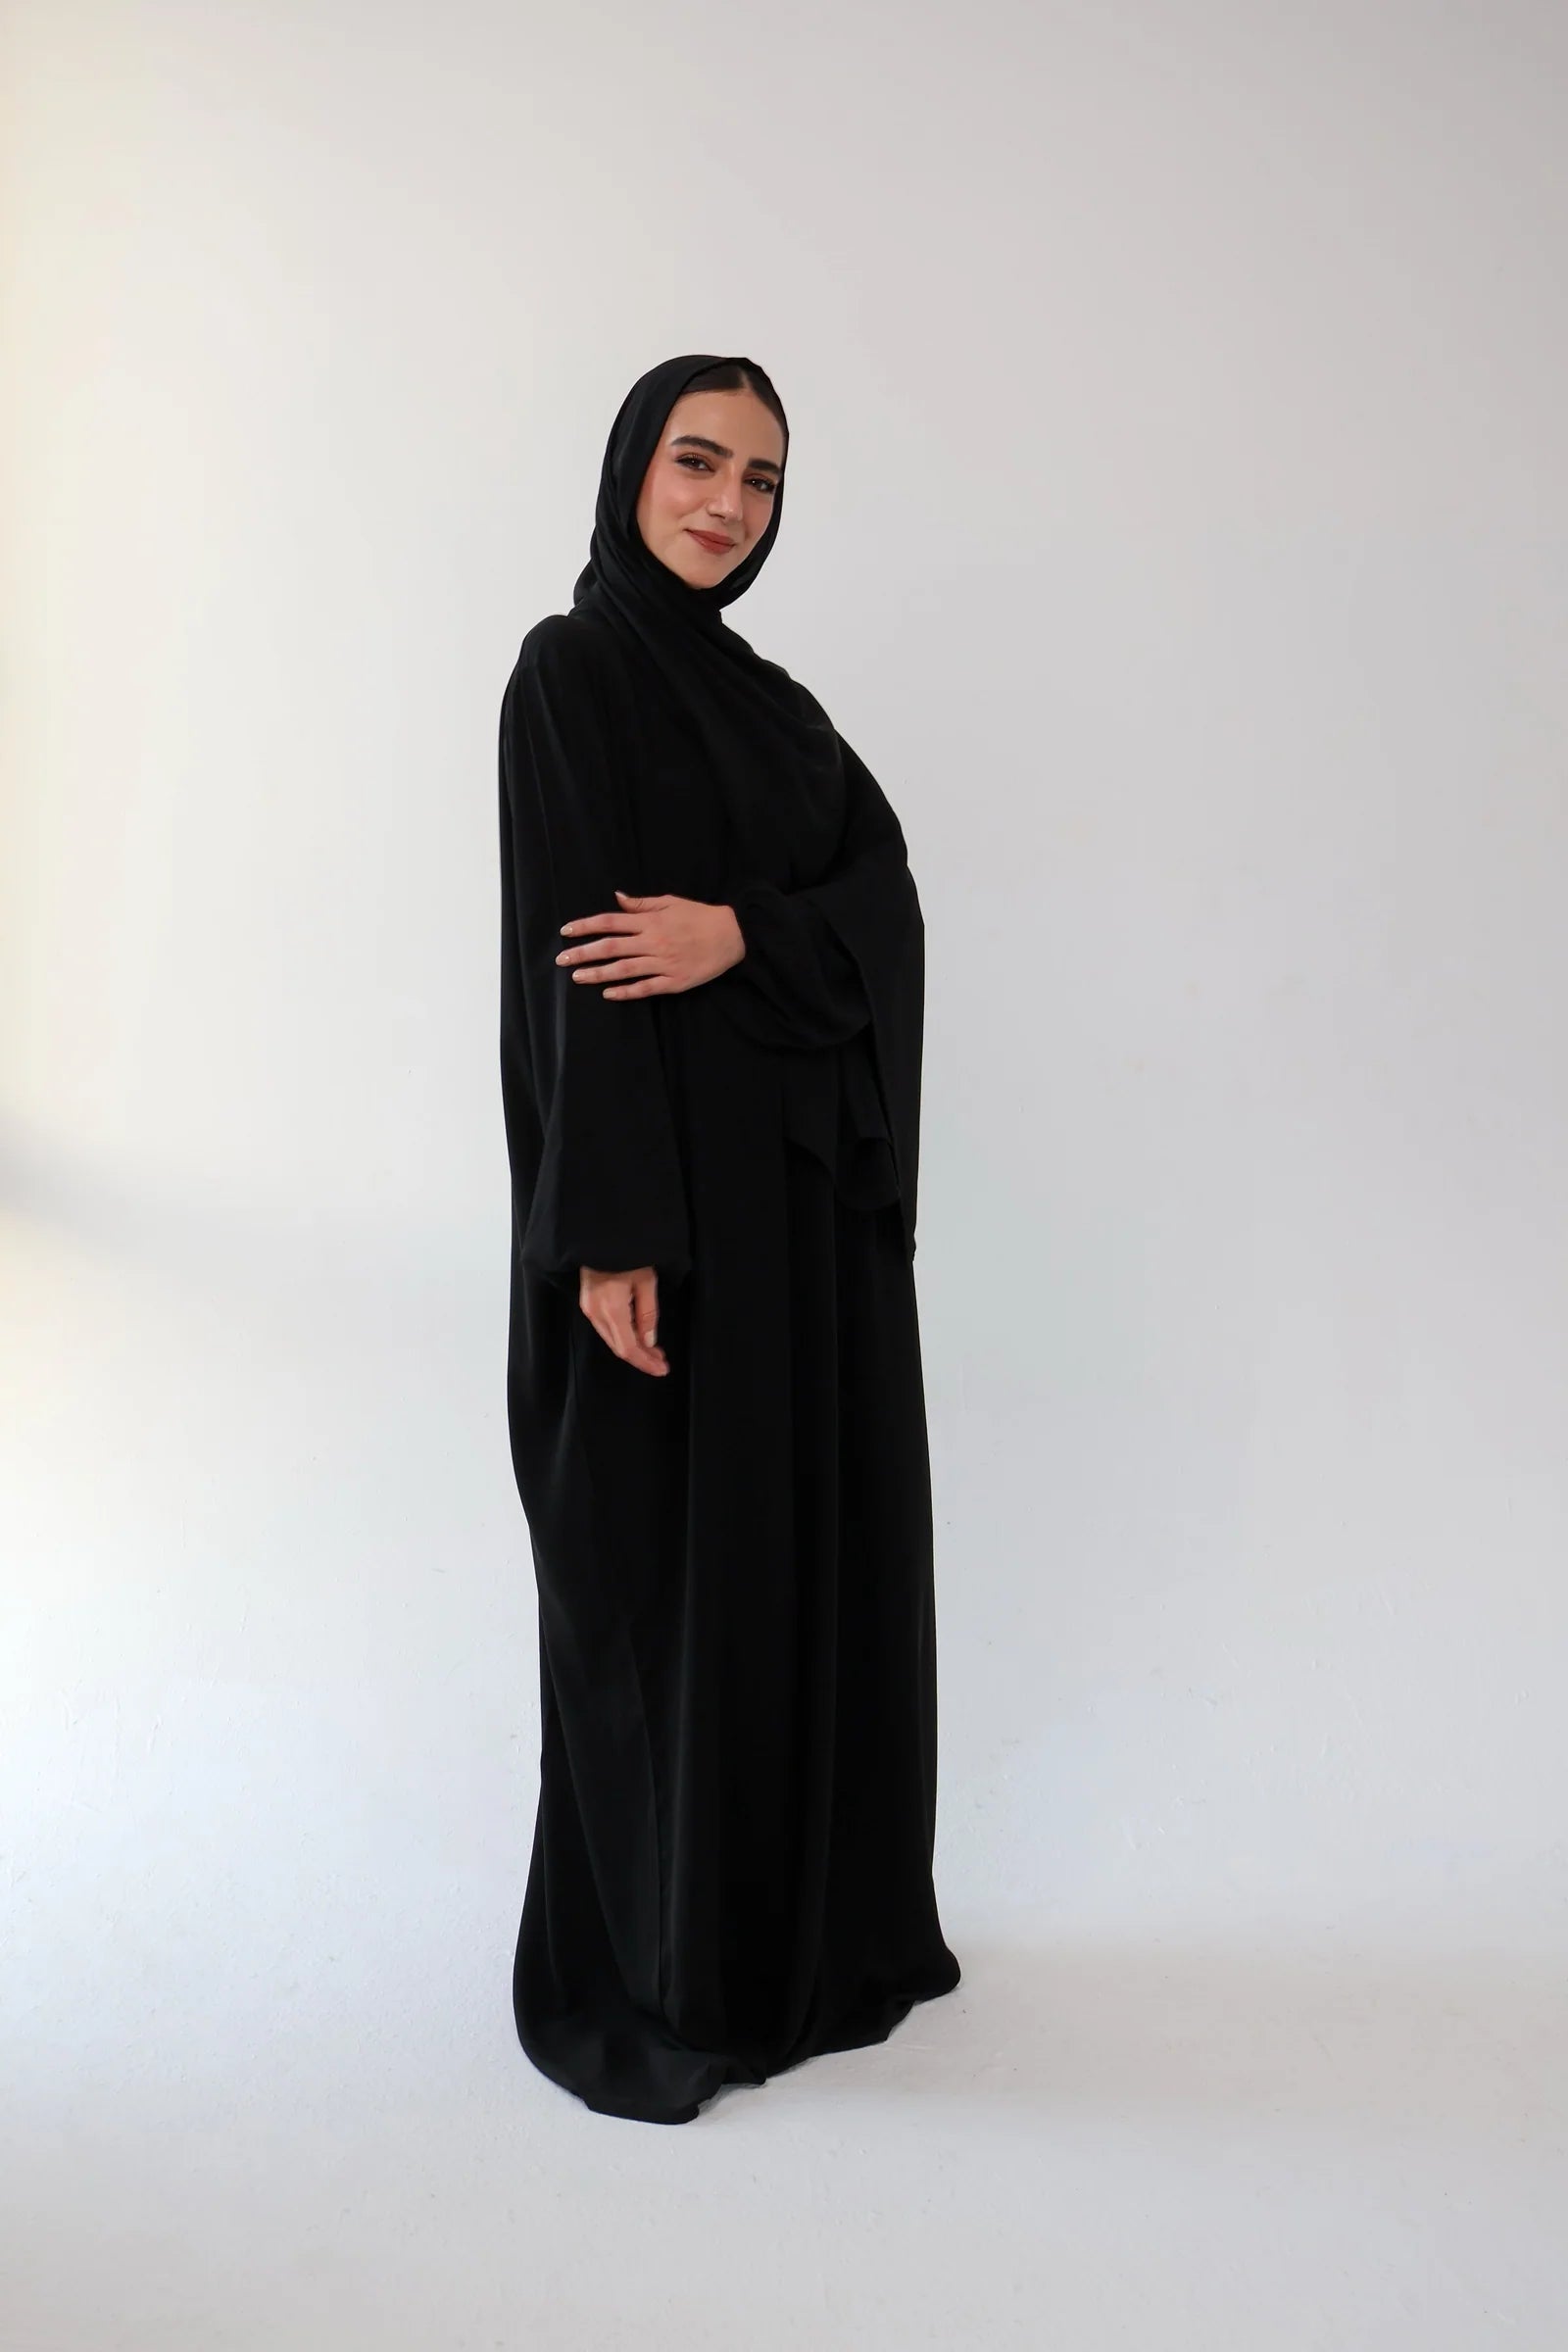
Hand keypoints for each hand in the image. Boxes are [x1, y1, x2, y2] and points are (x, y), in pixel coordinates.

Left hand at [556, 891, 743, 998]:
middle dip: (583, 953)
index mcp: (650, 921)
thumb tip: (616, 898)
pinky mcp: (674, 981)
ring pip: (623, 970)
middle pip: (610, 947)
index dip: (585, 926)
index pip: (610, 922)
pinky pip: (645, 987)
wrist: (733, 935)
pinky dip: (626, 991)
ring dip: (597, 974)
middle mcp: (653, 942)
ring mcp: (663, 963)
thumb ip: (642, 904)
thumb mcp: (671, 902)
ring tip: (577, 977)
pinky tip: (608, 993)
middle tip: (561, 959)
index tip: (566, 932)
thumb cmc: (700, 916)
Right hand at [579, 1264, 667, 1375]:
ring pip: (612, 1340)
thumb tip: (649, 1341)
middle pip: (619, 1347)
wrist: (601, 1234)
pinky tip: (637, 1337)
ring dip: (633, 1349)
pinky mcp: (587, 1304)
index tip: (663, 1369)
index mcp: (611, 1308)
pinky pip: (606, 1329)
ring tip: (654, 1352)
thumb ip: (647, 1314)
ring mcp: (588, 1309)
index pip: (628, 1347)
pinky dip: (623, 1337)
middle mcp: (596, 1313)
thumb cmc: (628, 1253)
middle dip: (642, 1358)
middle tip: (661, 1362)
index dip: (646, 1362)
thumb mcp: (646, 1281)